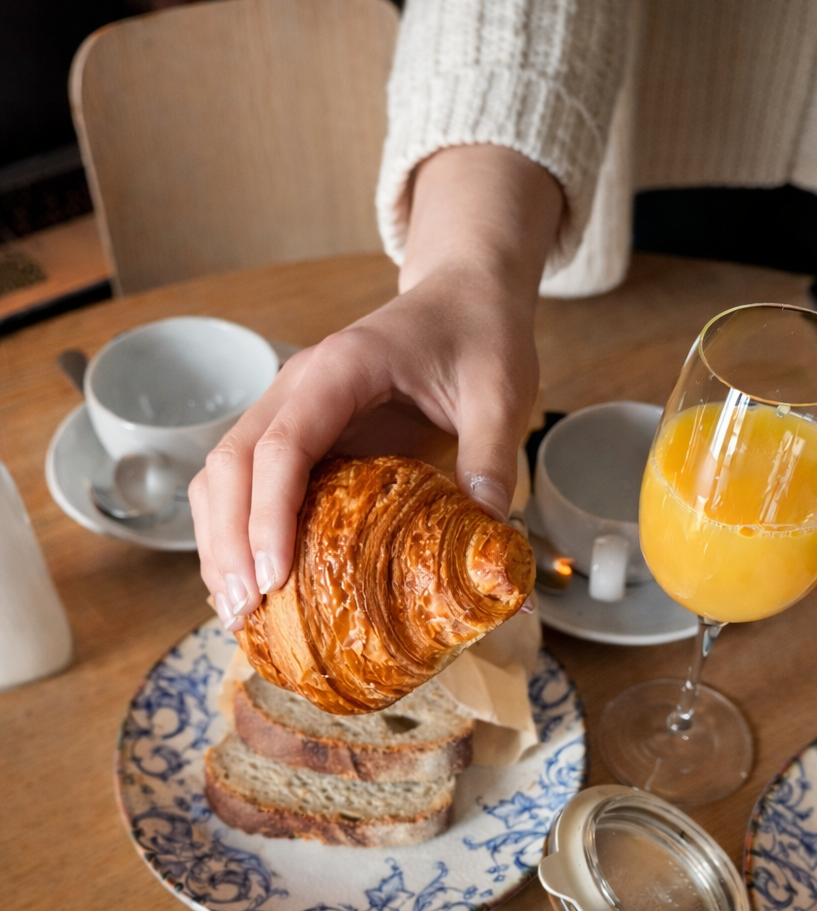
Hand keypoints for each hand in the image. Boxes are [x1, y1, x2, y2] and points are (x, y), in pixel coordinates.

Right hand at [189, 146, 561, 630]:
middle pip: (231, 463)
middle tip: (244, 612)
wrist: (464, 297)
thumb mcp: (501, 393)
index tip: (274, 579)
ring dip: (220, 542)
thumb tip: (484, 540)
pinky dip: (235, 533)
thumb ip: (491, 459)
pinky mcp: (295, 435)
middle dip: (228, 541)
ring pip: (221, 475)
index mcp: (341, 368)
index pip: (282, 446)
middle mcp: (297, 386)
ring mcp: (287, 409)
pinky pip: (246, 484)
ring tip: (237, 612)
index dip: (269, 515)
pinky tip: (250, 585)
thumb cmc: (479, 337)